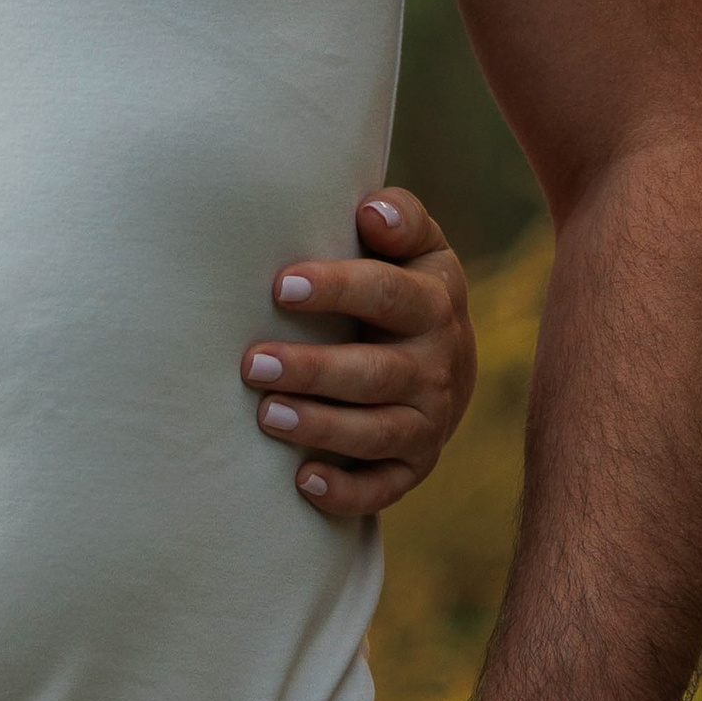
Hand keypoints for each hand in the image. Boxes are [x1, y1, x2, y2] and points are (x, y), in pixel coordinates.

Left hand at [245, 188, 474, 520]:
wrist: (449, 357)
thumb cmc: (404, 285)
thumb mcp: (416, 246)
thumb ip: (399, 219)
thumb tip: (370, 208)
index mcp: (435, 303)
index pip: (389, 294)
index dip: (338, 289)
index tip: (281, 286)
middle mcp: (439, 366)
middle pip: (377, 373)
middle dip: (314, 371)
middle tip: (252, 363)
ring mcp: (429, 421)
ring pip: (377, 433)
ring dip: (321, 428)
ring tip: (265, 416)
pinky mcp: (416, 465)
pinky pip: (385, 488)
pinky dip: (347, 492)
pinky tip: (303, 482)